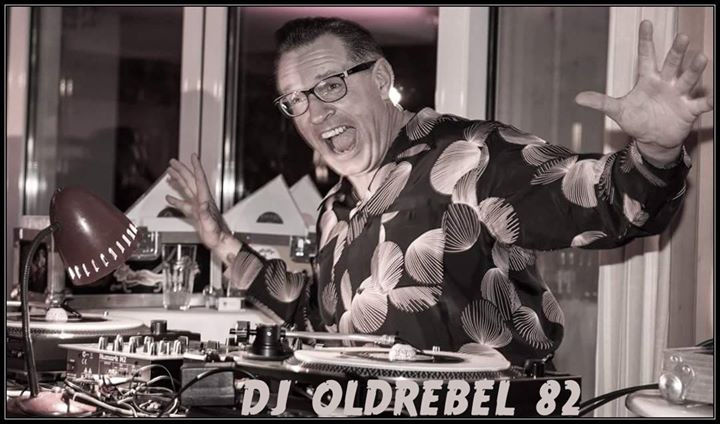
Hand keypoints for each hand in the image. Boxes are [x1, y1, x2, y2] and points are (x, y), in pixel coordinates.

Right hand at [165, 154, 240, 263]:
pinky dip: (175, 199)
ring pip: (186, 189)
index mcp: (205, 200)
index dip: (196, 167)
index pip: (200, 179)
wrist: (219, 241)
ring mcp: (198, 206)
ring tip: (170, 173)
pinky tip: (170, 197)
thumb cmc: (217, 234)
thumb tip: (201, 204)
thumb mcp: (210, 224)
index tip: (193, 156)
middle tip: (173, 161)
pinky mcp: (195, 213)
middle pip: (190, 181)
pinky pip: (183, 203)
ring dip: (178, 180)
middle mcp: (201, 200)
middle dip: (182, 170)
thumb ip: (205, 214)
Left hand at [576, 20, 712, 162]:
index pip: (646, 57)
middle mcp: (666, 84)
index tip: (645, 23)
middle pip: (671, 65)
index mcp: (648, 80)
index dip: (646, 41)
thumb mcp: (618, 111)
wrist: (652, 140)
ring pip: (688, 79)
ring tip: (701, 57)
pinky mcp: (689, 110)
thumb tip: (577, 98)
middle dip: (677, 52)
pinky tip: (713, 96)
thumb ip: (600, 102)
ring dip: (694, 70)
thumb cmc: (637, 120)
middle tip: (682, 37)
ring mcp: (679, 95)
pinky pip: (700, 103)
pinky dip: (707, 100)